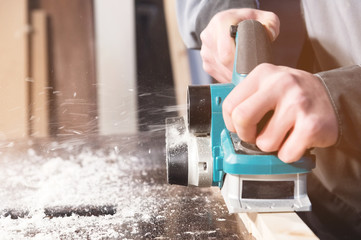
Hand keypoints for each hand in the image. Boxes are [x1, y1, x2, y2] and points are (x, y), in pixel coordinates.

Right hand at [200, 9, 279, 82]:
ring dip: (235, 76)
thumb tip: (269, 36)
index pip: (227, 52)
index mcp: (221, 22)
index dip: (241, 63)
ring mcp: (205, 51)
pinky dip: (230, 77)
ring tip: (247, 71)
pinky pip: (218, 76)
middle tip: (254, 72)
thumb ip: (271, 24)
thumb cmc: (247, 22)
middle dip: (240, 71)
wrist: (230, 23)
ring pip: (222, 72)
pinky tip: (238, 72)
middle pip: (225, 64)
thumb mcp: (262, 17)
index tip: (252, 67)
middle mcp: (209, 36)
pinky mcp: (206, 63)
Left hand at [222, 63, 338, 162]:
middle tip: (256, 136)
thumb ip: (248, 98)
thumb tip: (229, 123)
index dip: (232, 123)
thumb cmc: (295, 95)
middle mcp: (280, 84)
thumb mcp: (269, 84)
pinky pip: (286, 154)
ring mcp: (297, 104)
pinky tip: (296, 140)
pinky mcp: (312, 125)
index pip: (230, 104)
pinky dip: (288, 154)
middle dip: (246, 135)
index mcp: (263, 74)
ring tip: (283, 134)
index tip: (241, 127)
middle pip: (241, 119)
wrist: (334, 97)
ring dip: (271, 146)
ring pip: (264, 142)